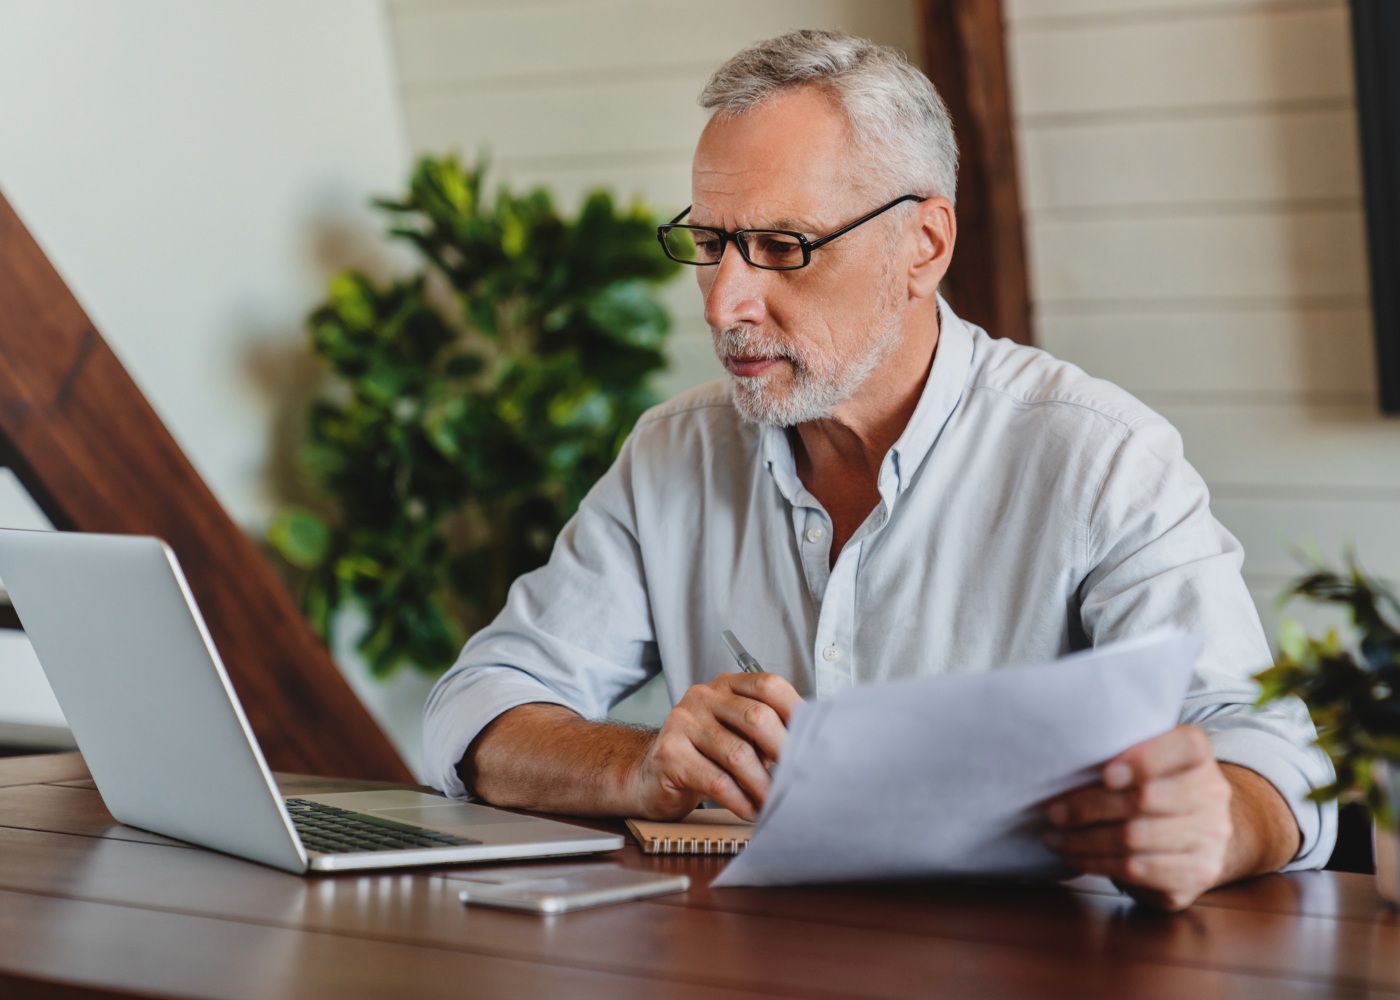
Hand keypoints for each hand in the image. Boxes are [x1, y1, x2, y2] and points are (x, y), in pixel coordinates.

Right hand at [626, 672, 802, 821]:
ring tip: (774, 803)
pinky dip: (740, 800)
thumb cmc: (705, 757)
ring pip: (738, 753)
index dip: (794, 712)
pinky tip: (750, 810)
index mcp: (726, 686)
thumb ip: (768, 733)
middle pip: (756, 717)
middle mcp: (703, 697)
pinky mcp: (670, 753)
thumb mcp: (738, 736)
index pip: (768, 685)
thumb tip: (811, 745)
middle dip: (784, 751)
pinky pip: (716, 780)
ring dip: (762, 785)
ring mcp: (683, 722)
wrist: (651, 777)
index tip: (811, 740)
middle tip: (798, 775)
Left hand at [1044, 724, 1232, 910]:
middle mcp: (1212, 795)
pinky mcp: (1198, 875)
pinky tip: (1075, 857)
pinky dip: (1098, 864)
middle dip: (1089, 807)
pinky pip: (1139, 871)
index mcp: (1198, 755)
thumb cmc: (1153, 782)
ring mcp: (1210, 838)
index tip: (1106, 774)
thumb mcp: (1144, 754)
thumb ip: (1119, 749)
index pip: (1186, 747)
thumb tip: (1065, 759)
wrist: (1198, 828)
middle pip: (1146, 799)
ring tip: (1055, 838)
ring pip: (1135, 839)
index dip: (1145, 760)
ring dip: (1084, 841)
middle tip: (1054, 813)